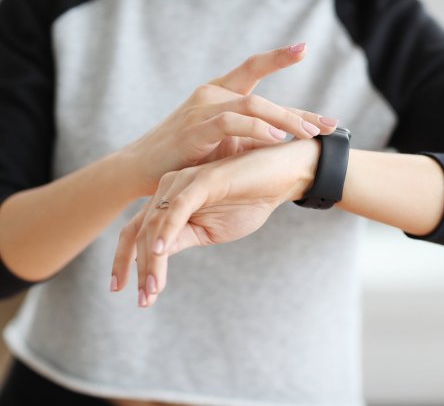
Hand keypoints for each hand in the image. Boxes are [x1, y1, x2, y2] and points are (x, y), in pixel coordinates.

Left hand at [111, 138, 320, 306]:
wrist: (283, 176)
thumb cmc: (250, 201)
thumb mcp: (211, 231)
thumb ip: (183, 239)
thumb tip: (159, 259)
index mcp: (171, 201)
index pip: (138, 233)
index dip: (127, 262)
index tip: (126, 292)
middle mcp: (170, 189)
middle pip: (141, 232)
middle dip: (140, 269)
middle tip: (144, 301)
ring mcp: (185, 182)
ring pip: (156, 224)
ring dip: (153, 260)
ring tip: (154, 289)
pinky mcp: (203, 180)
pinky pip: (178, 207)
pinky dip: (167, 230)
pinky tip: (162, 252)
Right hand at [120, 43, 337, 195]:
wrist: (141, 171)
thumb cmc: (185, 157)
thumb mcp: (222, 143)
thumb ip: (249, 135)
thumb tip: (285, 139)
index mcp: (218, 93)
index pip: (253, 69)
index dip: (278, 57)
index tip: (304, 48)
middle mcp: (211, 94)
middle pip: (262, 95)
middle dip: (299, 111)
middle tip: (329, 125)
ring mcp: (202, 109)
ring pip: (252, 106)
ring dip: (285, 120)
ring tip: (309, 134)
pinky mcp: (195, 129)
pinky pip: (232, 123)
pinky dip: (257, 130)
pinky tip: (277, 138)